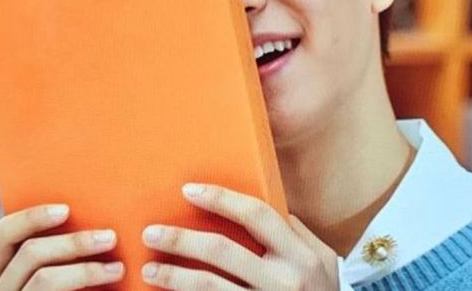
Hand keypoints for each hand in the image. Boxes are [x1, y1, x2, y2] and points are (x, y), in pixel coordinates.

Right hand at [0, 204, 125, 289]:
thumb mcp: (40, 279)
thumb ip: (51, 259)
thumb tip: (90, 223)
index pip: (0, 235)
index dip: (31, 217)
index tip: (66, 209)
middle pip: (30, 254)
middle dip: (74, 243)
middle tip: (110, 237)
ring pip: (45, 280)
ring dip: (87, 270)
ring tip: (118, 268)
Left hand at [140, 183, 339, 289]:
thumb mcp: (322, 260)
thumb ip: (295, 232)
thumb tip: (262, 205)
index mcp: (301, 255)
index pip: (257, 215)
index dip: (221, 199)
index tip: (189, 190)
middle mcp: (284, 281)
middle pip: (223, 251)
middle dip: (181, 240)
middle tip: (151, 232)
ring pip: (209, 287)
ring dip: (173, 277)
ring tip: (148, 269)